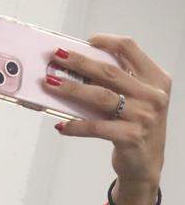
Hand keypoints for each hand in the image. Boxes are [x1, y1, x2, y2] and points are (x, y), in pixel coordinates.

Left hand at [47, 35, 170, 204]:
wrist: (146, 164)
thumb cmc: (135, 126)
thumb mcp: (135, 100)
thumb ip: (116, 83)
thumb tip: (75, 68)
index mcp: (156, 79)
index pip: (130, 49)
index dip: (106, 42)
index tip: (86, 41)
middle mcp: (153, 95)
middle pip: (109, 71)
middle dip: (78, 62)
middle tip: (55, 57)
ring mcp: (144, 116)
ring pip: (100, 97)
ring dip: (70, 89)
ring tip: (49, 84)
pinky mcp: (131, 136)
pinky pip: (96, 127)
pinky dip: (75, 126)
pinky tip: (60, 125)